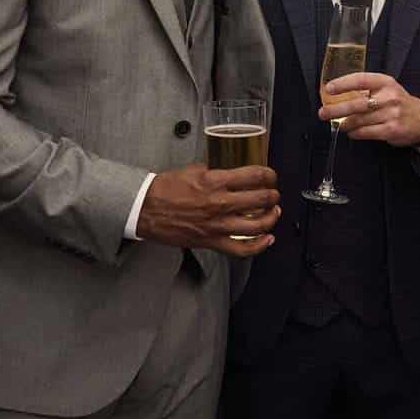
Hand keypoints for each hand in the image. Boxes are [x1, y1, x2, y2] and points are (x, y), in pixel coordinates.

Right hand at [135, 164, 281, 257]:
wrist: (146, 209)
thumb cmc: (164, 189)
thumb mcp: (192, 170)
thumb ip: (214, 171)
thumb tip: (229, 171)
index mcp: (215, 181)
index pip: (254, 176)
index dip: (269, 175)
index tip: (270, 176)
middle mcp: (220, 203)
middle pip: (261, 199)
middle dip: (273, 195)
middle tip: (273, 193)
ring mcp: (217, 225)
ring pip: (257, 225)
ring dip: (271, 217)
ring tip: (274, 212)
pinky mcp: (211, 241)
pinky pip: (241, 249)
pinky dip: (259, 245)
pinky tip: (267, 239)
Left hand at [318, 72, 419, 145]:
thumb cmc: (398, 102)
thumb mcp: (386, 89)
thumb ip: (366, 90)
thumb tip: (338, 96)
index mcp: (385, 82)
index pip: (361, 79)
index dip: (343, 84)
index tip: (328, 89)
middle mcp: (389, 96)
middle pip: (357, 103)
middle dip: (337, 109)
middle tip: (323, 113)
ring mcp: (391, 114)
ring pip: (360, 119)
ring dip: (345, 123)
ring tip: (338, 124)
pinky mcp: (392, 129)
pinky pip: (367, 132)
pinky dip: (356, 133)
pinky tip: (351, 132)